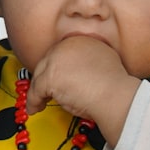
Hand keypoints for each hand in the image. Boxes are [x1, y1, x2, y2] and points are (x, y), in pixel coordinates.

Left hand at [26, 36, 140, 146]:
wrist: (115, 96)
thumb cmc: (114, 86)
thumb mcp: (104, 61)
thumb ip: (88, 60)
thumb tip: (79, 70)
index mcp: (79, 40)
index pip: (59, 54)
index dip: (56, 69)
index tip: (55, 80)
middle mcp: (66, 46)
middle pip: (46, 63)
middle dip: (44, 78)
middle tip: (44, 92)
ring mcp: (56, 60)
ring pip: (39, 76)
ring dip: (38, 91)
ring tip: (40, 102)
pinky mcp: (50, 77)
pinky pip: (36, 91)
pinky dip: (34, 101)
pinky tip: (35, 108)